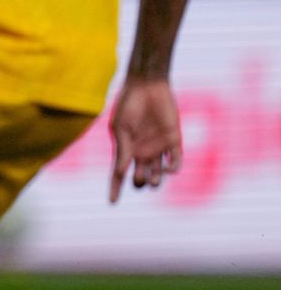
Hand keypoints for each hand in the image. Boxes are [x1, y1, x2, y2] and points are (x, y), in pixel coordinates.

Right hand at [109, 77, 182, 202]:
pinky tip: (168, 170)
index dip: (115, 189)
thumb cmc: (128, 104)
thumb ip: (123, 150)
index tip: (112, 203)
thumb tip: (121, 172)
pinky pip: (175, 162)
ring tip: (152, 177)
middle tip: (138, 177)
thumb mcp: (121, 128)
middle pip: (139, 178)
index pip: (118, 174)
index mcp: (126, 150)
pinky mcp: (174, 141)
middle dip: (138, 182)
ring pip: (157, 175)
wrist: (148, 86)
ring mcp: (158, 148)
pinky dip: (172, 170)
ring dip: (155, 181)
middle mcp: (142, 152)